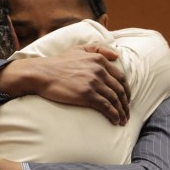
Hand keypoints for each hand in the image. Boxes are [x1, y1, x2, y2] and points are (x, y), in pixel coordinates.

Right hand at [0, 45, 130, 124]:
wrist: (42, 73)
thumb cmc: (58, 62)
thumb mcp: (79, 49)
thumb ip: (98, 49)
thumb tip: (117, 55)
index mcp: (99, 59)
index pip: (121, 77)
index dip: (126, 90)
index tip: (127, 99)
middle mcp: (99, 70)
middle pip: (120, 90)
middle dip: (126, 103)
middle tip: (127, 113)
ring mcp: (94, 83)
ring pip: (115, 99)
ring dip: (121, 112)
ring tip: (122, 120)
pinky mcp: (87, 95)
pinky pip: (106, 107)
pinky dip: (113, 115)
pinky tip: (115, 121)